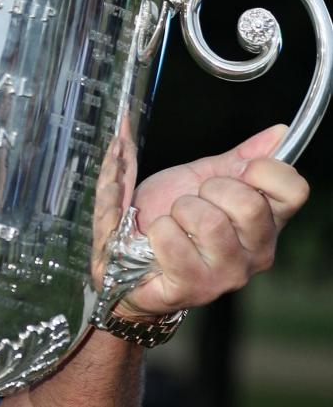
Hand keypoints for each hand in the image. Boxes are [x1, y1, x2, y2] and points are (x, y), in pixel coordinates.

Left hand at [116, 124, 309, 317]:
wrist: (126, 252)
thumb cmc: (168, 215)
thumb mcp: (201, 178)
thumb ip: (239, 158)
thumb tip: (280, 133)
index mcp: (266, 221)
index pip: (294, 190)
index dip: (263, 170)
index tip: (236, 171)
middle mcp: (256, 252)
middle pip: (249, 204)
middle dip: (209, 189)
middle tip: (193, 200)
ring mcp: (227, 273)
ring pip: (210, 222)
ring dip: (178, 211)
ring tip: (174, 221)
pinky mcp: (194, 287)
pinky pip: (174, 243)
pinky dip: (157, 231)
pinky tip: (158, 240)